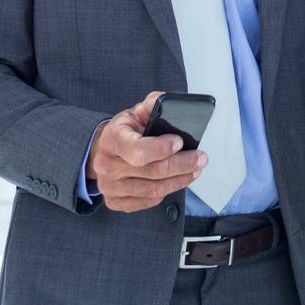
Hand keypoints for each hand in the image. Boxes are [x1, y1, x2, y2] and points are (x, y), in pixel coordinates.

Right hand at [88, 91, 206, 212]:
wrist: (103, 149)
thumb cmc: (125, 130)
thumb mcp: (136, 112)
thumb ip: (154, 104)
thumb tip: (171, 102)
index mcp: (112, 139)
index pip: (139, 151)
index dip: (163, 148)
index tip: (180, 142)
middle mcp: (107, 165)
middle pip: (153, 171)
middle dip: (183, 164)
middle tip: (201, 158)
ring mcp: (109, 186)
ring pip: (154, 190)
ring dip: (180, 180)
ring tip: (195, 170)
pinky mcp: (114, 201)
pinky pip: (147, 202)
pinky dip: (166, 193)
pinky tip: (176, 181)